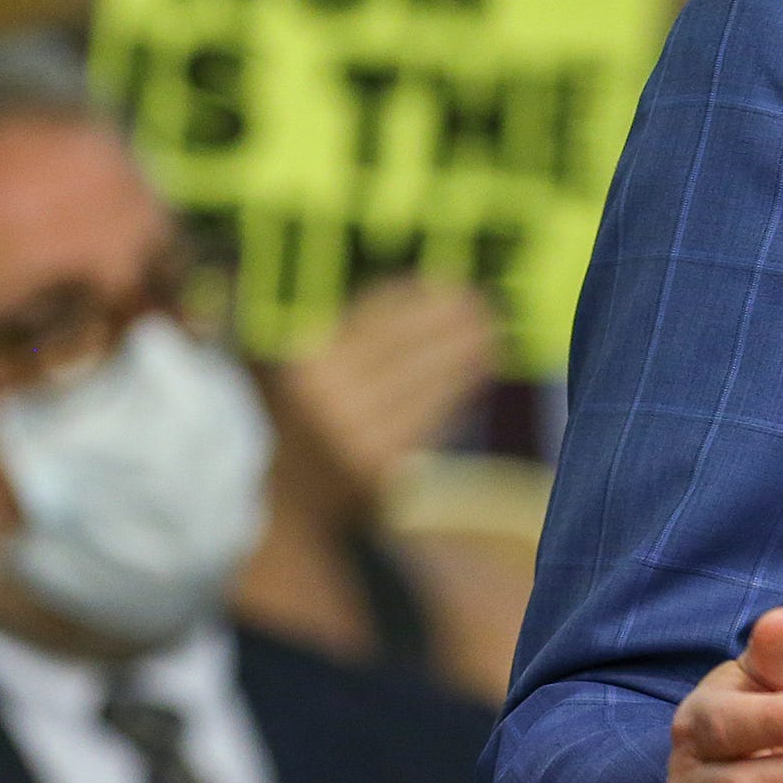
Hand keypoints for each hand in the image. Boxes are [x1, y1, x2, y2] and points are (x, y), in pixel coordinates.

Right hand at [280, 278, 501, 496]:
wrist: (293, 500)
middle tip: (479, 299)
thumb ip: (337, 329)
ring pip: (424, 378)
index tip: (443, 282)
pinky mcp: (383, 461)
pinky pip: (430, 414)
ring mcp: (356, 433)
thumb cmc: (303, 420)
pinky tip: (478, 368)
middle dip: (446, 318)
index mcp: (305, 365)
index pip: (369, 317)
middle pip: (403, 344)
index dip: (412, 297)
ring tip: (489, 330)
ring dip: (462, 350)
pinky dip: (457, 387)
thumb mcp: (298, 370)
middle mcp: (328, 397)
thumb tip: (405, 285)